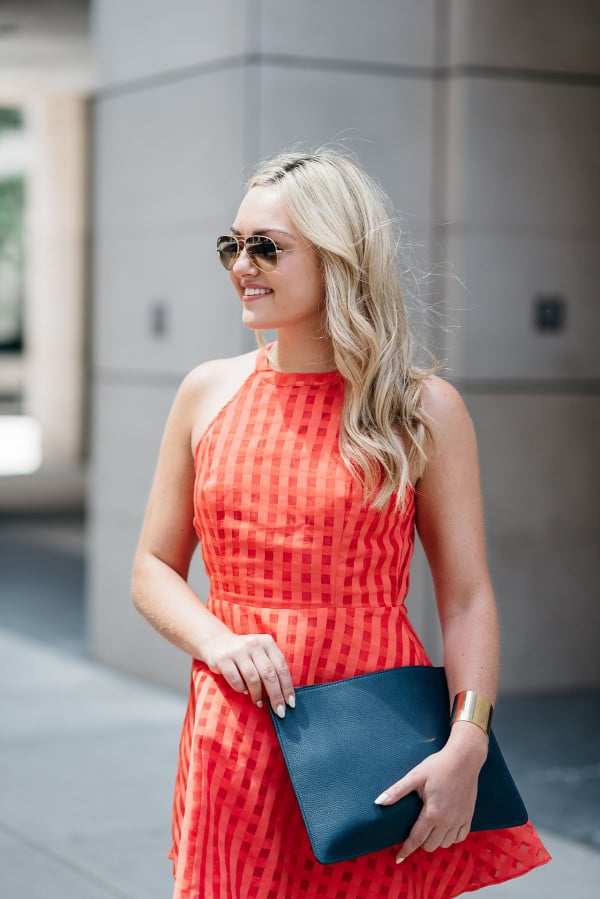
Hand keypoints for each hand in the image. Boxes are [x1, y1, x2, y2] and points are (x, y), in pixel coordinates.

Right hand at [201, 629, 294, 717]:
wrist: (216, 642)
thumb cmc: (244, 654)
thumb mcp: (260, 654)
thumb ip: (271, 667)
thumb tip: (284, 695)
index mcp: (267, 642)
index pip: (281, 667)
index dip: (287, 687)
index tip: (290, 703)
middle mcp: (254, 644)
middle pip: (269, 674)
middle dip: (276, 696)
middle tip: (280, 712)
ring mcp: (238, 650)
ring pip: (253, 678)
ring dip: (258, 695)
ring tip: (259, 703)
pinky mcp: (223, 659)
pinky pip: (236, 680)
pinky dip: (241, 689)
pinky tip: (244, 692)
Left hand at [374, 726, 487, 861]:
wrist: (464, 759)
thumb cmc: (438, 766)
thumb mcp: (415, 776)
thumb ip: (397, 791)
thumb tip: (379, 802)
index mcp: (432, 813)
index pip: (416, 839)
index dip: (406, 850)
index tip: (398, 858)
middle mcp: (447, 822)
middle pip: (430, 845)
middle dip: (420, 842)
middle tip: (416, 830)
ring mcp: (460, 821)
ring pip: (445, 844)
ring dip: (436, 840)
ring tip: (429, 827)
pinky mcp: (469, 817)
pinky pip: (459, 838)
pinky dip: (451, 837)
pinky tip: (445, 828)